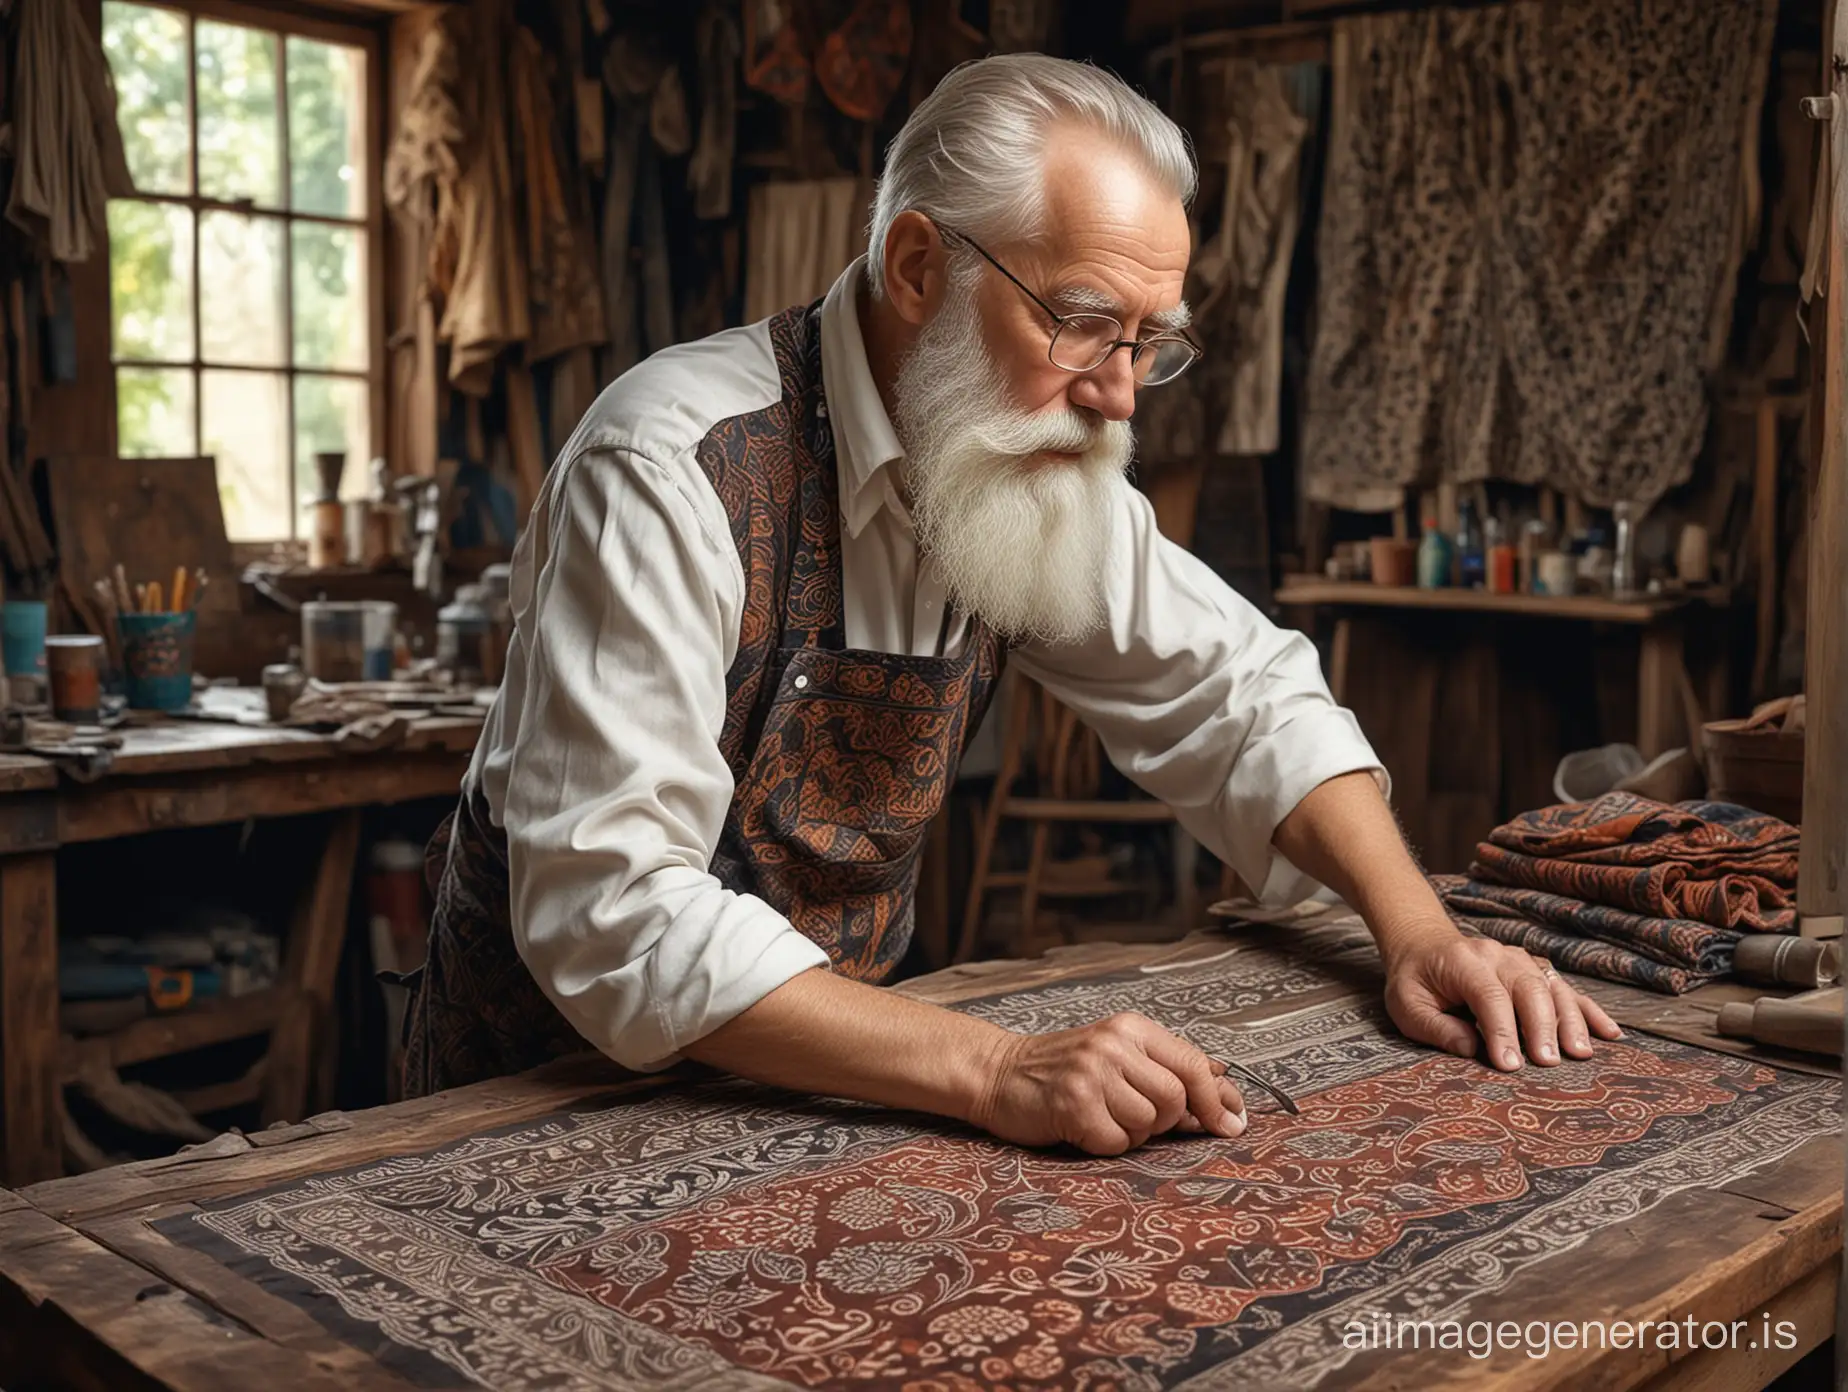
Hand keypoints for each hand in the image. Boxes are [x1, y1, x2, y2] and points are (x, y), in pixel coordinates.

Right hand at [970, 1013, 1246, 1155]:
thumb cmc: (1063, 1070)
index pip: (1193, 1064)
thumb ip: (1166, 1068)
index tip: (1231, 1123)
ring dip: (1131, 1133)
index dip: (1218, 1099)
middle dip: (1164, 1119)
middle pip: (1175, 1099)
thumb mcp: (1117, 1054)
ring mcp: (1092, 1075)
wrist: (997, 1073)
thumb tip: (1226, 1091)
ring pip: (1148, 1124)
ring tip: (1101, 1115)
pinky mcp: (1073, 1106)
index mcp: (1131, 1029)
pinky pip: (1117, 1144)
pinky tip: (1083, 1127)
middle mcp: (1113, 1046)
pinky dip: (1105, 1145)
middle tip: (1131, 1114)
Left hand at [1382, 925, 1622, 1068]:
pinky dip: (1589, 1010)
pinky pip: (1566, 989)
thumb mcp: (1407, 1006)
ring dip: (1571, 1020)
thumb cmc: (1414, 981)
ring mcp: (1520, 959)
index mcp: (1463, 962)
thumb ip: (1436, 1028)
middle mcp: (1497, 955)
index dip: (1502, 1031)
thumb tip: (1472, 1050)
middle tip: (1549, 1063)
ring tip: (1581, 1053)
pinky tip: (1610, 1033)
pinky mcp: (1534, 969)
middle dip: (1542, 1026)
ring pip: (1552, 987)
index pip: (1489, 996)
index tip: (1511, 1066)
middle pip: (1528, 988)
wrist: (1422, 944)